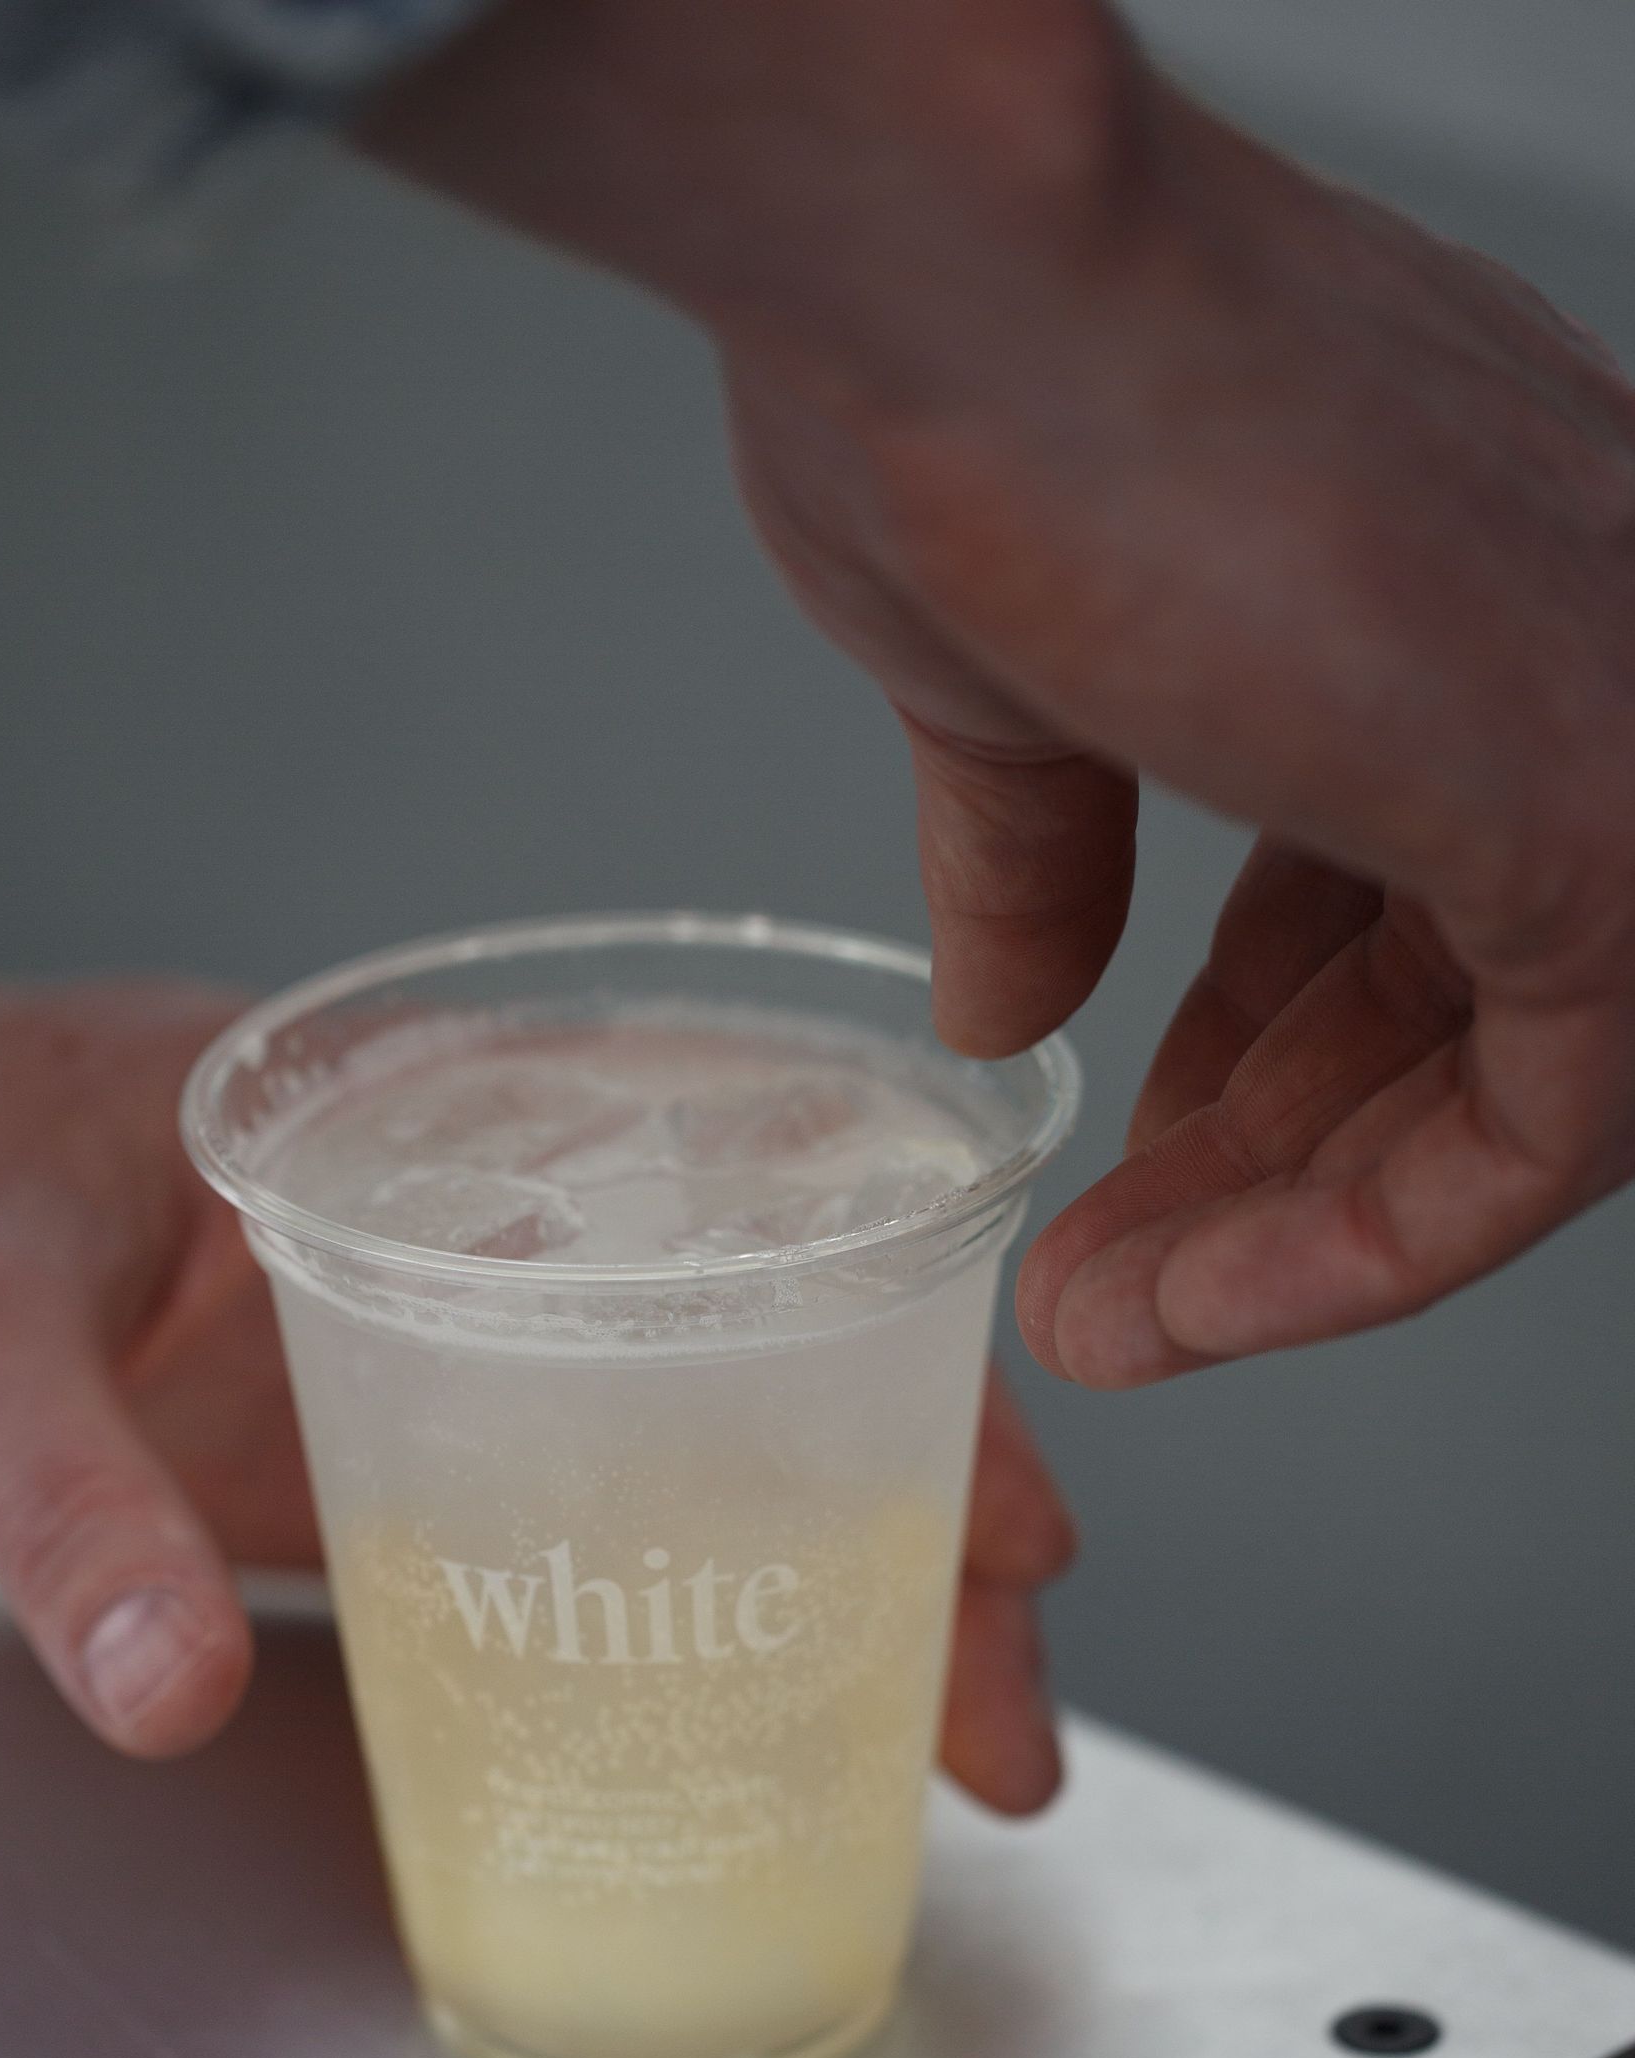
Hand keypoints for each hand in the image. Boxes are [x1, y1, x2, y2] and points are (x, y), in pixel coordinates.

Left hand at [0, 943, 1072, 1801]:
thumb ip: (68, 1497)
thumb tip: (171, 1686)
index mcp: (412, 1123)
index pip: (738, 1211)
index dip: (905, 1366)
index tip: (1014, 1520)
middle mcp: (435, 1231)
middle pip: (742, 1372)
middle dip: (905, 1529)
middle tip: (1007, 1707)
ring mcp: (379, 1346)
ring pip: (656, 1467)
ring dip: (796, 1598)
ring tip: (916, 1746)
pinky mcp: (303, 1448)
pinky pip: (514, 1543)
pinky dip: (622, 1630)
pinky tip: (696, 1719)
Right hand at [369, 0, 1634, 1381]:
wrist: (960, 272)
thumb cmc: (969, 382)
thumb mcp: (1006, 674)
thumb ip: (1043, 848)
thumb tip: (1008, 998)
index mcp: (1460, 548)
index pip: (1433, 847)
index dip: (1288, 1025)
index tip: (1148, 1130)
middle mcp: (1581, 612)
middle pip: (1481, 974)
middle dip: (1282, 1153)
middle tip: (1125, 1274)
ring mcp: (1622, 705)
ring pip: (1536, 1069)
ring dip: (1309, 1229)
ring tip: (1125, 1316)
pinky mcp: (1611, 814)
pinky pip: (1548, 1126)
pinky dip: (1366, 1247)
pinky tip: (1194, 1297)